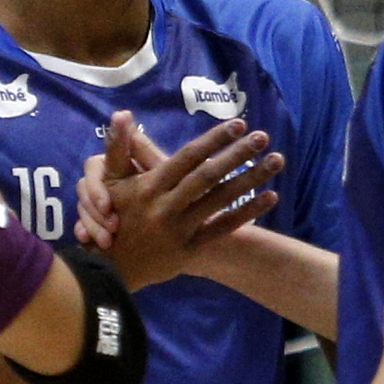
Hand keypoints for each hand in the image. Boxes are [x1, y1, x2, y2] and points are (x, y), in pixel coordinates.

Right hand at [83, 112, 281, 290]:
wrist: (106, 269)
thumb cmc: (110, 218)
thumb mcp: (108, 183)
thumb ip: (117, 148)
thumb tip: (121, 114)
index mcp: (150, 186)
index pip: (188, 157)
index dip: (214, 139)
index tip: (237, 124)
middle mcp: (166, 206)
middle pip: (209, 175)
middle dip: (238, 154)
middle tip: (263, 135)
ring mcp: (179, 229)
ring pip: (220, 200)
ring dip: (251, 178)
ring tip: (276, 160)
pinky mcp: (189, 250)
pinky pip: (222, 228)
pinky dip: (247, 213)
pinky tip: (270, 197)